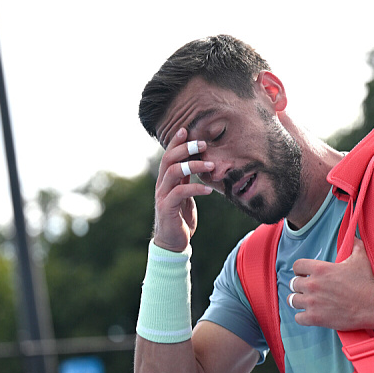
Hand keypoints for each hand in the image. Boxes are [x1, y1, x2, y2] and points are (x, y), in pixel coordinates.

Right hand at [153, 128, 214, 251]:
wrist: (173, 243)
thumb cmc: (180, 218)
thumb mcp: (185, 195)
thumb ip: (186, 180)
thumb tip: (197, 164)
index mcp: (166, 180)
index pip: (168, 155)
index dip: (176, 142)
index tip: (187, 130)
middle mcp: (162, 185)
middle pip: (169, 159)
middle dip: (185, 148)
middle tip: (203, 144)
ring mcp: (162, 196)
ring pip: (173, 172)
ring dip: (193, 165)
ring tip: (211, 165)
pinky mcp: (167, 208)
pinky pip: (180, 192)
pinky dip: (195, 188)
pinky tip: (209, 189)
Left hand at [288, 238, 373, 331]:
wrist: (372, 305)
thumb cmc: (366, 282)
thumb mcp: (360, 258)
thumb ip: (354, 245)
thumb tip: (354, 236)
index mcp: (320, 269)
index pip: (297, 265)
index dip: (300, 270)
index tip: (304, 274)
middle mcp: (313, 284)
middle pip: (293, 284)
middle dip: (300, 286)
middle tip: (308, 290)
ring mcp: (312, 302)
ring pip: (292, 300)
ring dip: (298, 301)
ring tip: (306, 302)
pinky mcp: (315, 318)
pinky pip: (298, 318)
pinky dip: (302, 317)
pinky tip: (309, 315)